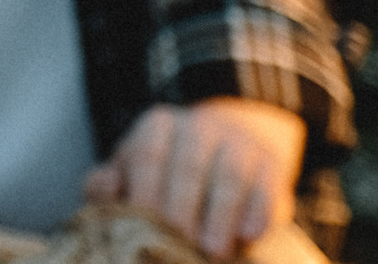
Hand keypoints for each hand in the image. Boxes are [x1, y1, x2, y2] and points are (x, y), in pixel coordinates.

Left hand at [83, 98, 306, 259]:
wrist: (230, 142)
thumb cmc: (167, 168)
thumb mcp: (132, 168)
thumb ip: (108, 182)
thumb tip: (105, 189)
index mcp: (158, 125)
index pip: (147, 155)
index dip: (146, 193)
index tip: (143, 227)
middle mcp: (200, 127)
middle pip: (189, 167)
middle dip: (183, 209)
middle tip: (180, 243)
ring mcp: (239, 142)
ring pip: (230, 176)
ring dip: (221, 216)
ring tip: (213, 252)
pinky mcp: (271, 163)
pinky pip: (268, 185)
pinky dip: (260, 212)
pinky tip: (249, 237)